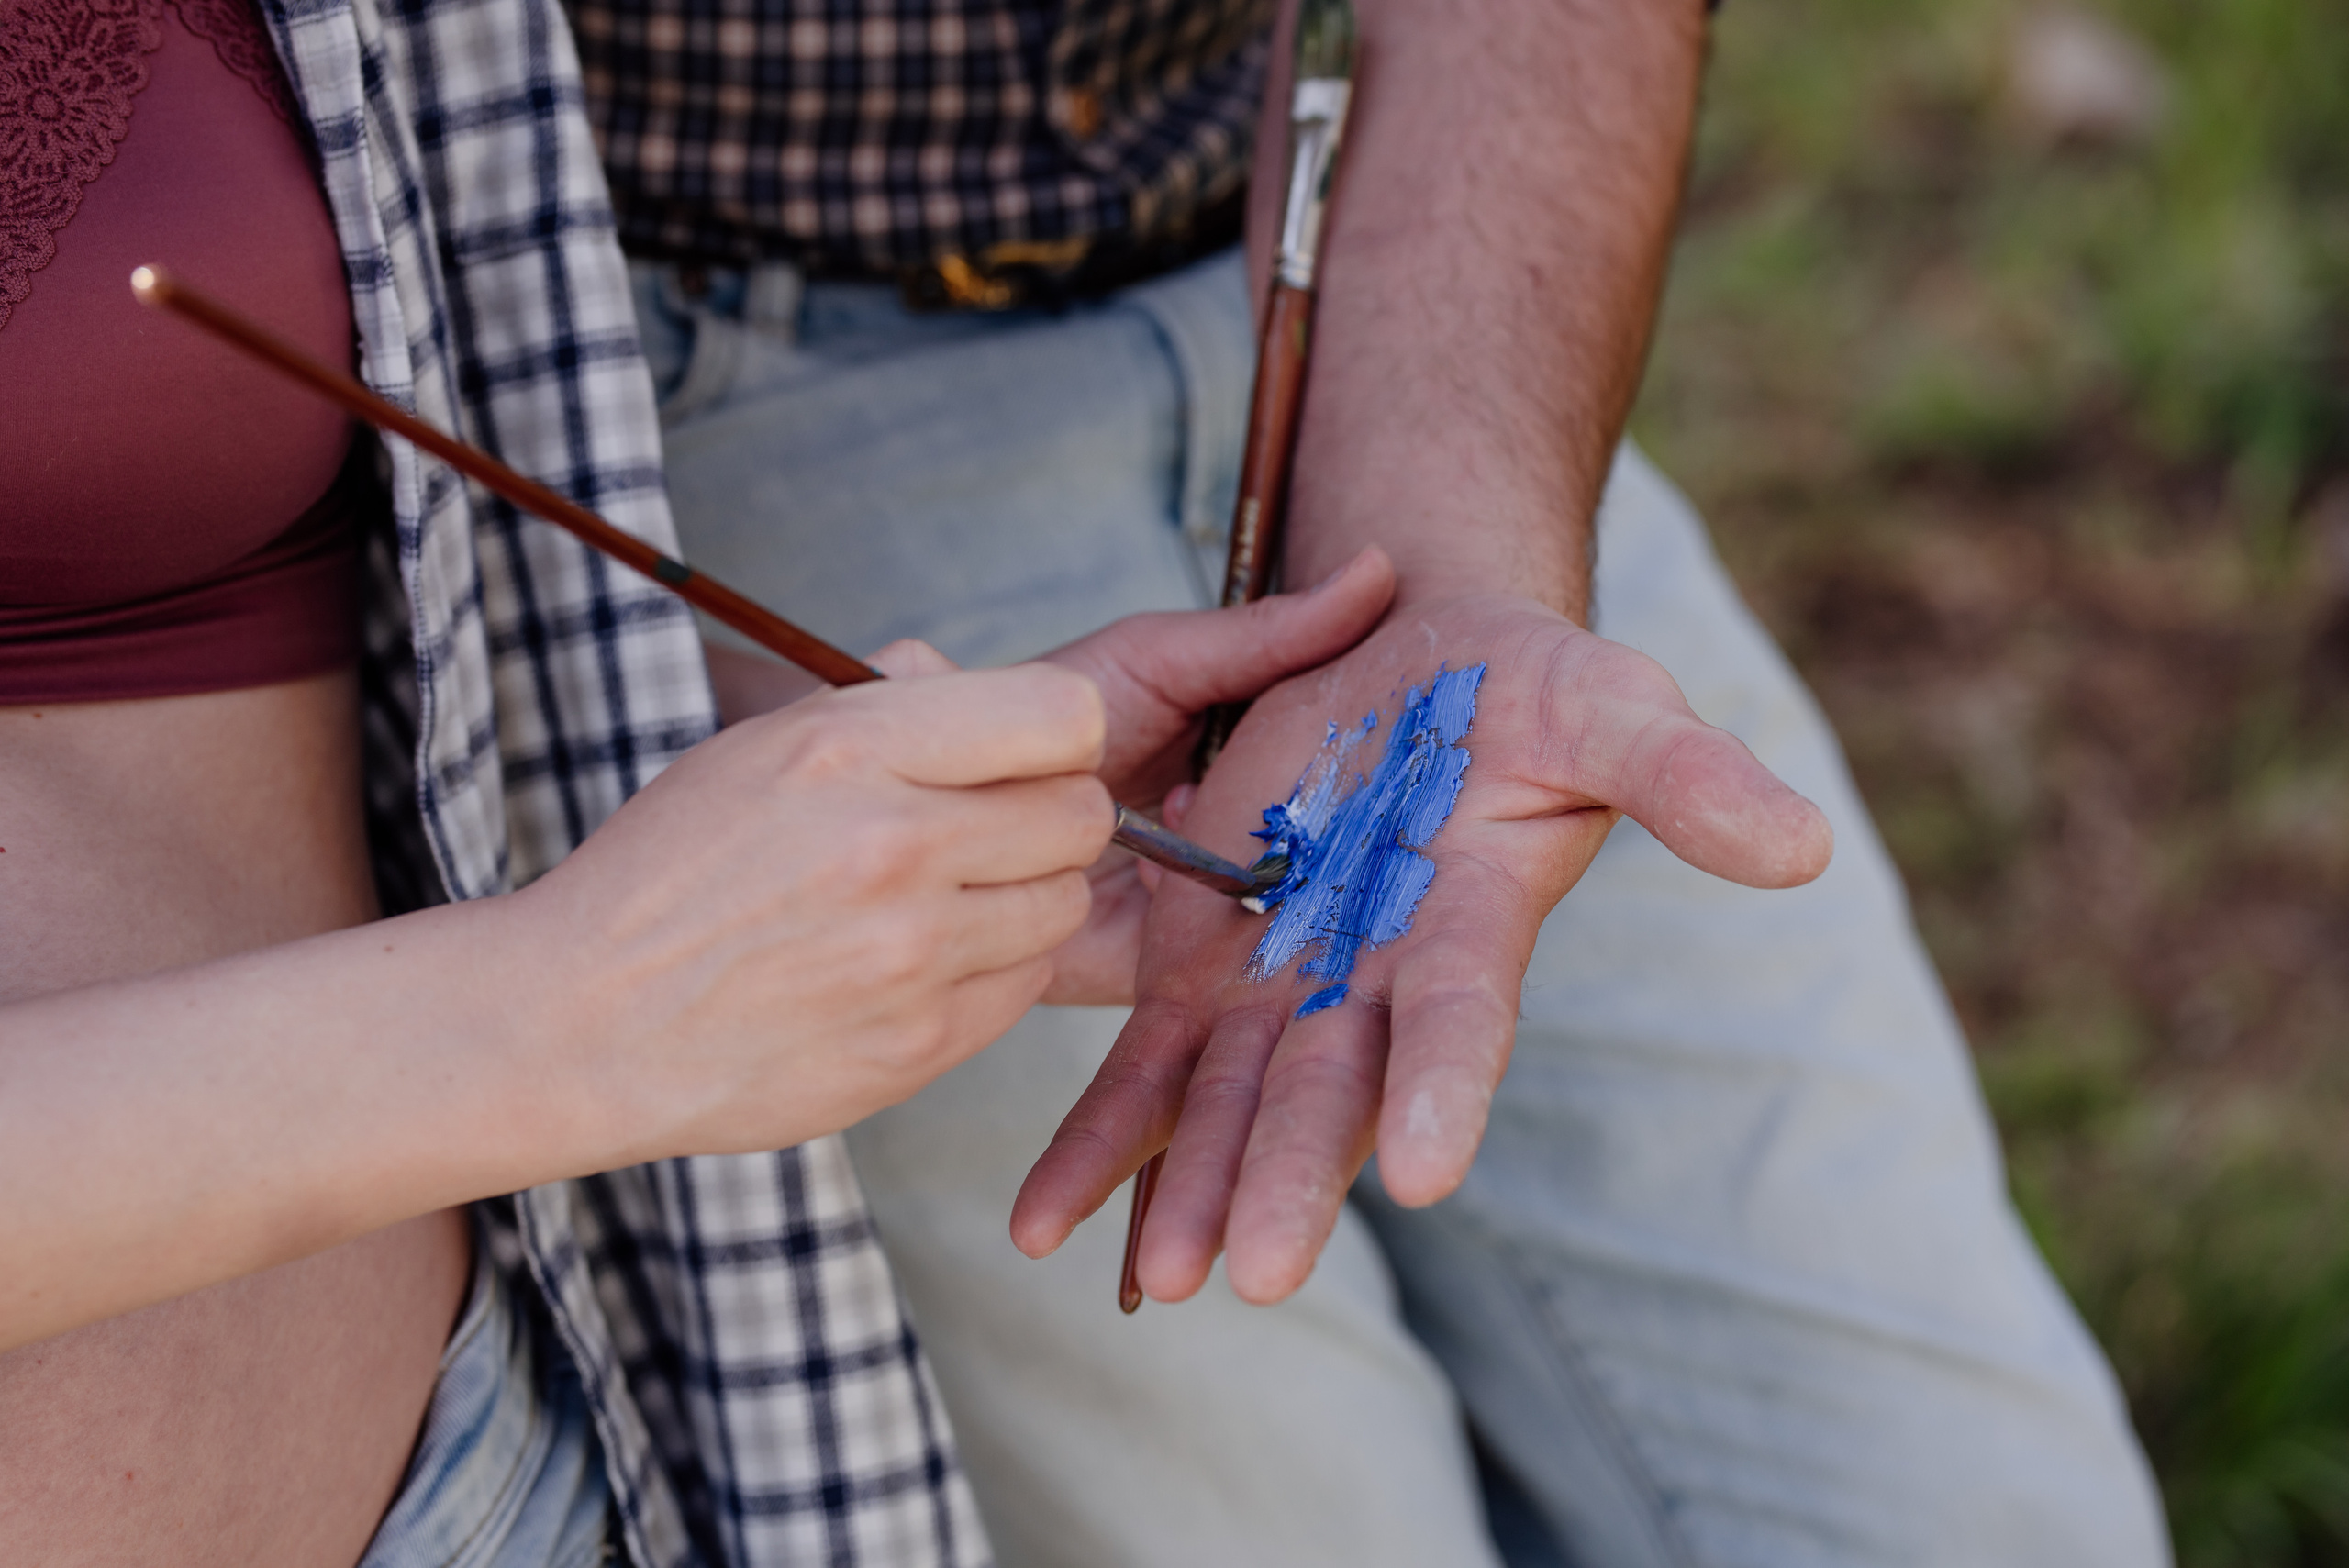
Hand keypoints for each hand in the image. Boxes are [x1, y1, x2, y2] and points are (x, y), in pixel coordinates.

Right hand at [521, 658, 1112, 1161]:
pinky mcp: (919, 1045)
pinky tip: (913, 968)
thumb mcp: (755, 745)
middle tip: (980, 836)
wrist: (581, 1023)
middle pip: (1082, 814)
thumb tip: (972, 681)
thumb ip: (882, 702)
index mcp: (851, 749)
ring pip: (1063, 905)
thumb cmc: (668, 874)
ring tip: (937, 905)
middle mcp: (893, 846)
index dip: (1053, 736)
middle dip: (1046, 819)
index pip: (1063, 715)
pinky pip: (1023, 988)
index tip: (1021, 758)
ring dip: (1019, 901)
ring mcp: (913, 956)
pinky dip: (988, 974)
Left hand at [1009, 592, 1834, 1302]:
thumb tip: (1803, 848)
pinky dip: (1102, 1141)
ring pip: (1230, 1104)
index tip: (1429, 1170)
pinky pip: (1146, 1069)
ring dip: (1192, 1190)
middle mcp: (1376, 980)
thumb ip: (1685, 774)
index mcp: (1470, 926)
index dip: (1450, 1087)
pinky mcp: (1203, 965)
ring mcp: (1284, 983)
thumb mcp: (1607, 705)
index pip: (1462, 1018)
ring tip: (1156, 1281)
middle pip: (1332, 1091)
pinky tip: (1044, 1224)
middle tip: (1259, 1272)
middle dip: (1294, 1178)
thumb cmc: (1528, 683)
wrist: (1412, 648)